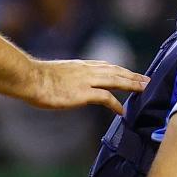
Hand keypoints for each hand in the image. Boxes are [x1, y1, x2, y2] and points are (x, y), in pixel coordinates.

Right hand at [30, 59, 146, 114]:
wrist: (29, 78)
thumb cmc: (35, 77)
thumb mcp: (55, 73)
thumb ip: (66, 76)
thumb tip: (66, 83)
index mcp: (80, 65)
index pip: (106, 65)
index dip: (120, 69)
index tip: (130, 72)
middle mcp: (87, 70)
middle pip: (116, 71)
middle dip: (132, 75)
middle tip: (147, 80)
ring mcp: (86, 81)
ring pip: (116, 80)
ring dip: (131, 85)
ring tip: (143, 90)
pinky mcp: (83, 93)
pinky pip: (106, 98)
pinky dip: (116, 104)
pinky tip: (122, 111)